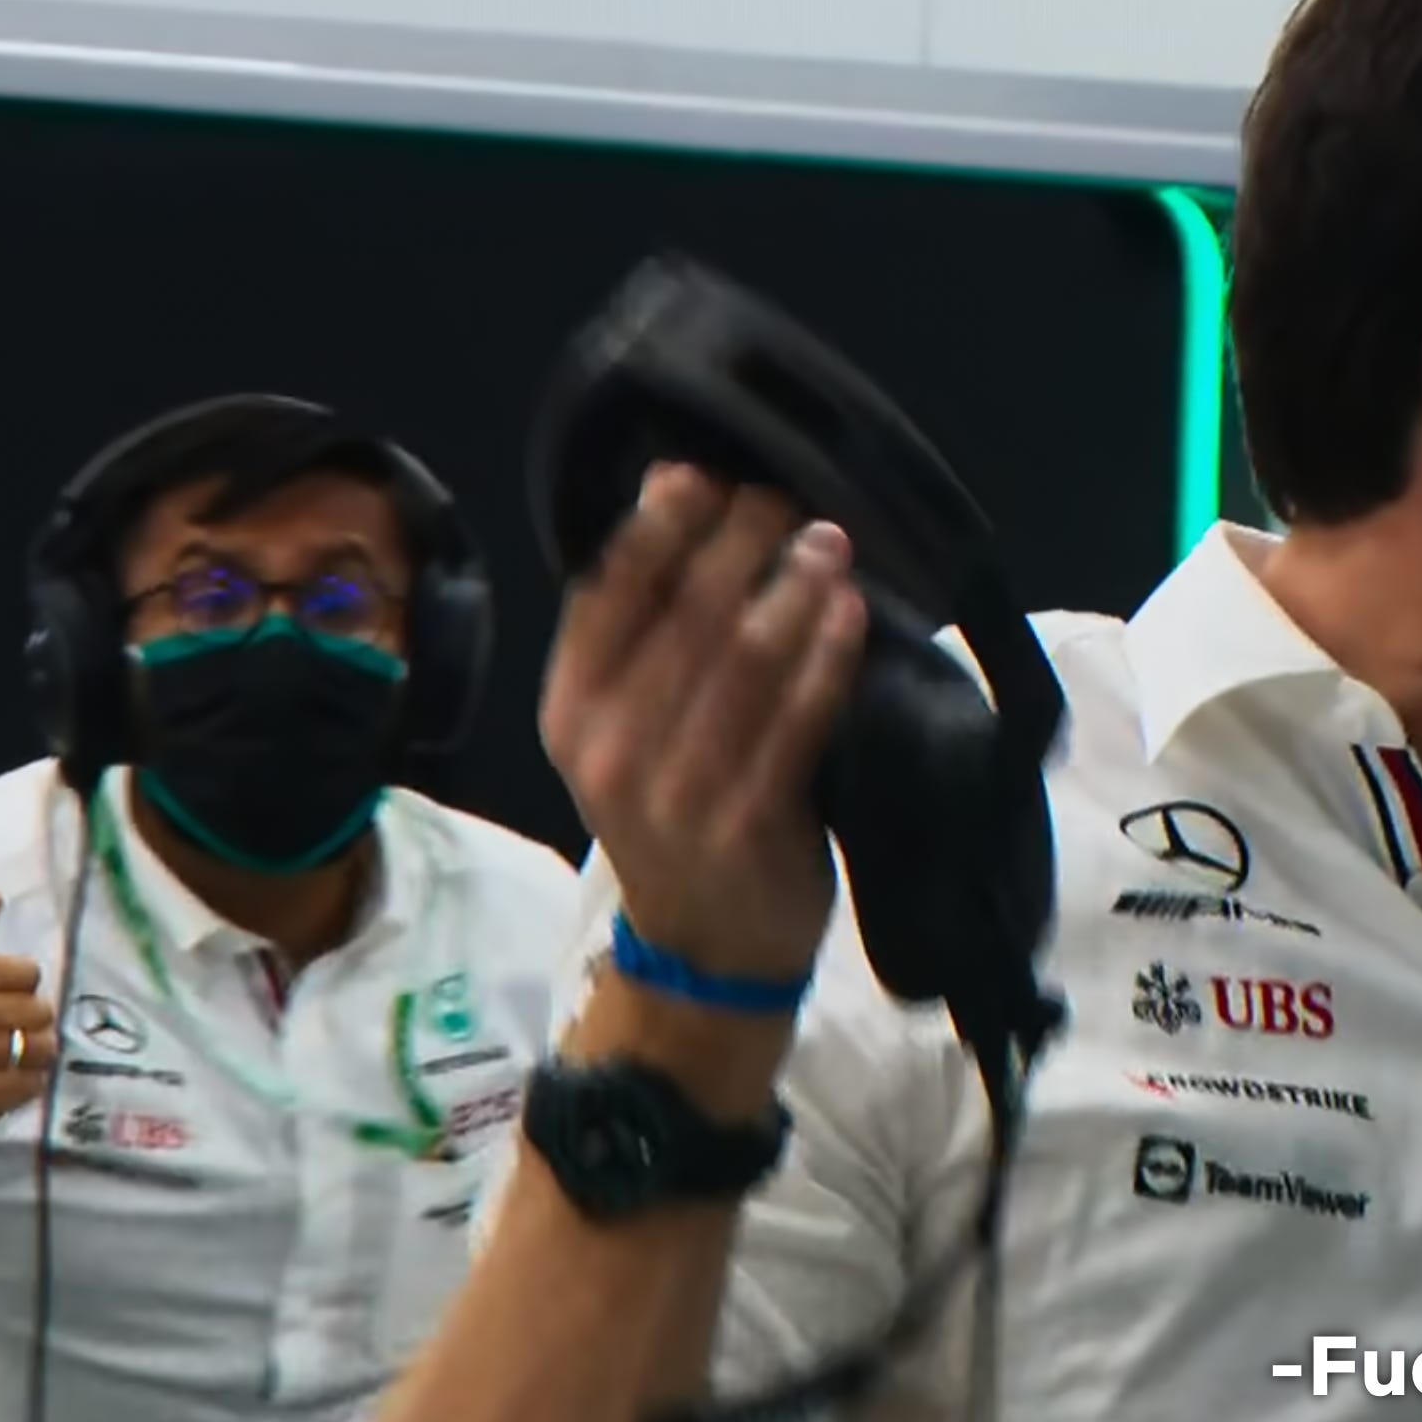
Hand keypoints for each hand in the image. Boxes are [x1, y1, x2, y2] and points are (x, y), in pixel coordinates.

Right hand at [541, 464, 867, 985]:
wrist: (705, 948)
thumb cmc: (673, 815)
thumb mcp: (624, 732)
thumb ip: (641, 641)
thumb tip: (680, 504)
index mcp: (570, 713)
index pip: (605, 597)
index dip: (655, 528)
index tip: (700, 474)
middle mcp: (611, 749)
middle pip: (679, 616)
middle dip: (737, 544)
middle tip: (786, 498)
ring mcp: (678, 790)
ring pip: (739, 659)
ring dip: (790, 588)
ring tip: (828, 541)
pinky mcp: (748, 821)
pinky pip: (796, 720)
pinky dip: (827, 657)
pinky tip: (852, 613)